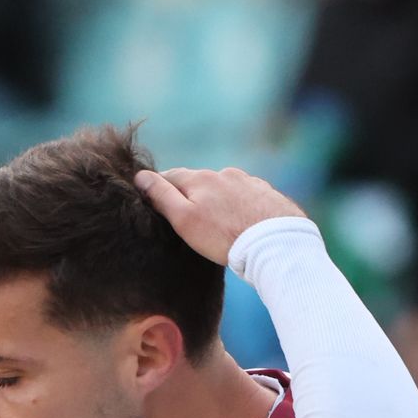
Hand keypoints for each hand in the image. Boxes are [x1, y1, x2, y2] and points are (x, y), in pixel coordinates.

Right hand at [134, 166, 306, 266]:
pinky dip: (239, 205)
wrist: (276, 242)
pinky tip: (241, 222)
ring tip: (217, 223)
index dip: (159, 187)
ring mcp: (248, 182)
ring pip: (224, 188)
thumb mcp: (184, 219)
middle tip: (186, 217)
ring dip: (217, 200)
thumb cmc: (225, 236)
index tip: (153, 200)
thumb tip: (140, 177)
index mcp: (200, 179)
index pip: (170, 176)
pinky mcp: (267, 194)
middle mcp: (224, 174)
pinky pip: (246, 196)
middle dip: (190, 195)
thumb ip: (162, 196)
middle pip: (198, 182)